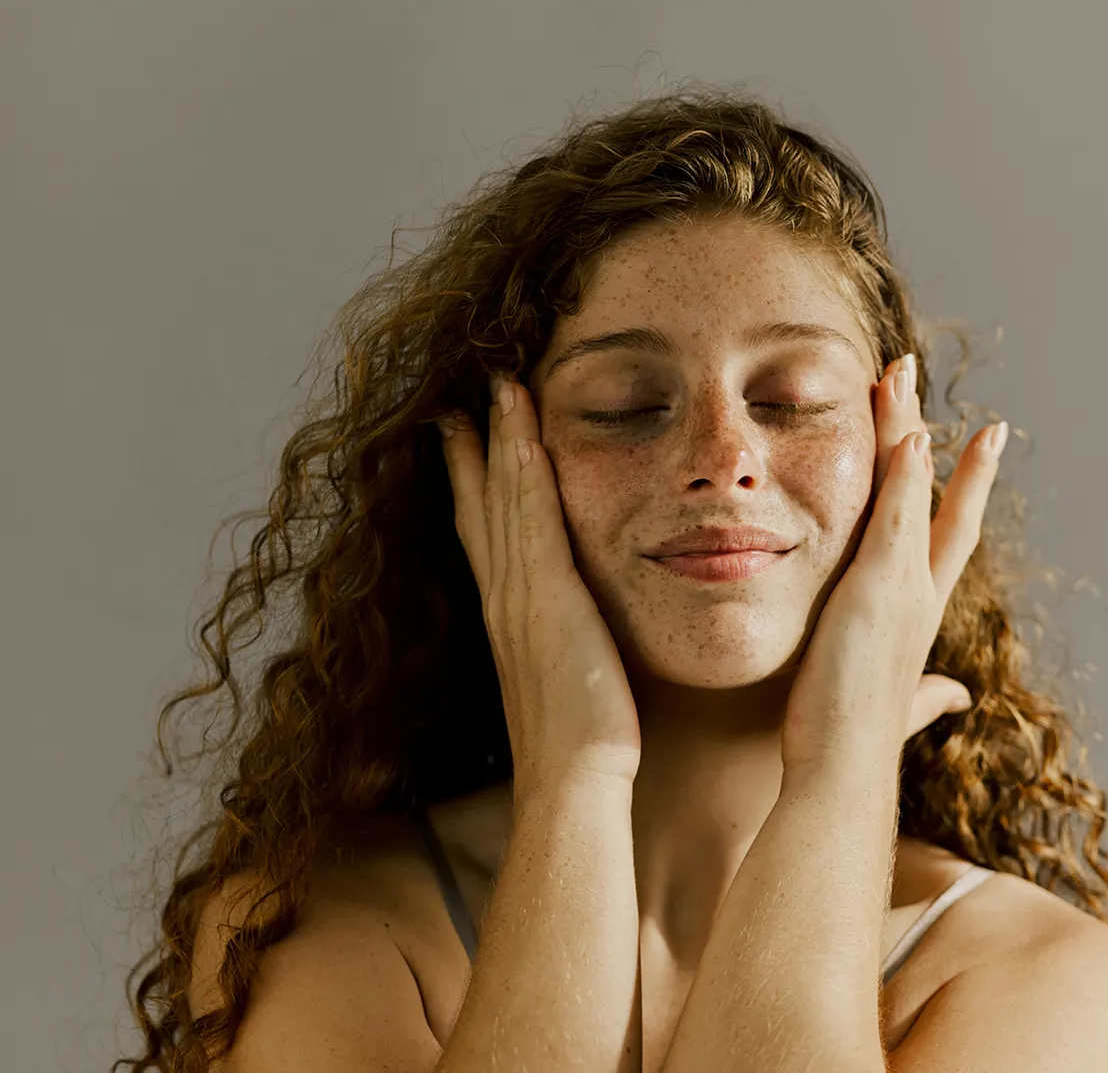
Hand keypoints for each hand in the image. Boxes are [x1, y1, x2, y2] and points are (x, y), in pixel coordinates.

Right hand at [435, 375, 641, 797]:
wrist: (575, 782)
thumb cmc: (582, 745)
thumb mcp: (568, 682)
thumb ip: (567, 648)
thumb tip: (580, 638)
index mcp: (509, 618)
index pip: (484, 536)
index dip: (471, 486)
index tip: (465, 442)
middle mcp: (503, 599)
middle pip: (480, 507)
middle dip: (473, 450)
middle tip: (461, 399)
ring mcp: (519, 595)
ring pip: (503, 500)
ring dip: (498, 440)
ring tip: (495, 388)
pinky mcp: (546, 597)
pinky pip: (531, 518)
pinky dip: (522, 470)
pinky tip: (522, 429)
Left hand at [780, 353, 1005, 772]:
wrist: (841, 773)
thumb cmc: (853, 743)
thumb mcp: (895, 704)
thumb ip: (928, 695)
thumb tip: (956, 697)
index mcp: (917, 615)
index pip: (945, 537)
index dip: (960, 488)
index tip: (970, 443)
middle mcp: (921, 595)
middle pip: (941, 500)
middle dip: (943, 442)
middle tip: (925, 381)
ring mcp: (905, 589)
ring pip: (913, 492)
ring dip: (909, 429)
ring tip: (901, 373)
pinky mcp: (880, 592)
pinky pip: (897, 519)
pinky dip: (908, 476)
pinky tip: (911, 433)